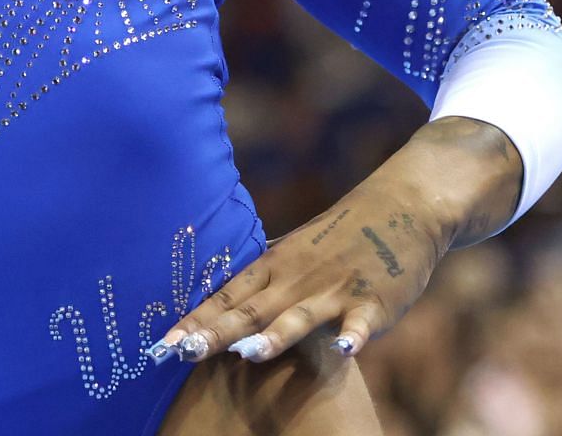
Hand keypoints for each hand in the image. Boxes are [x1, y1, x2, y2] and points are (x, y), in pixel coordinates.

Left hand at [149, 172, 452, 366]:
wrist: (401, 207)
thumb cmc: (340, 237)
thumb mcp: (293, 252)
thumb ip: (262, 282)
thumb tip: (216, 309)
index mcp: (275, 266)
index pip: (225, 297)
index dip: (193, 321)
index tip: (159, 346)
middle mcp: (298, 278)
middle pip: (251, 309)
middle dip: (216, 333)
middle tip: (182, 353)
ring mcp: (335, 289)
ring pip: (300, 316)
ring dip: (275, 335)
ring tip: (247, 354)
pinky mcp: (373, 301)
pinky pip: (360, 322)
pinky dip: (352, 335)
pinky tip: (343, 350)